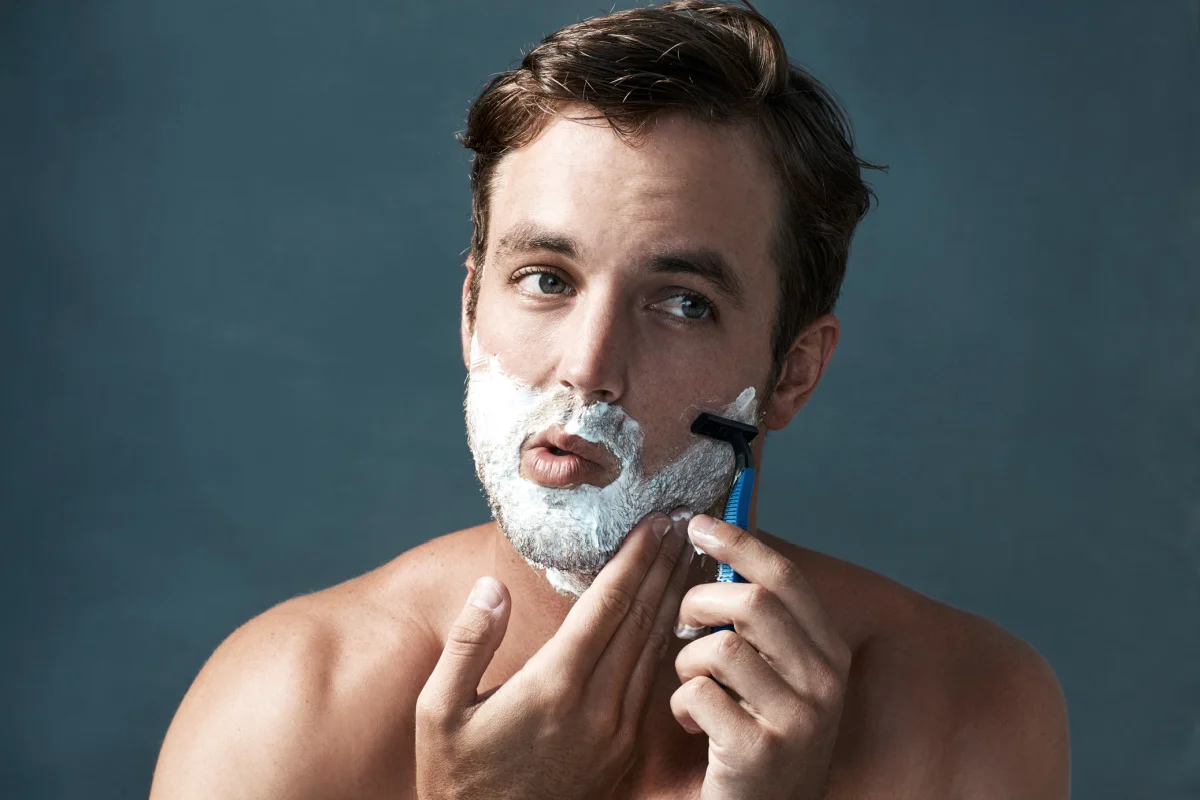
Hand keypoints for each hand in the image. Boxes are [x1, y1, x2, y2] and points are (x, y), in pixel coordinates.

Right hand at [415, 509, 693, 798]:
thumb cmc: (456, 776)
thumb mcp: (438, 710)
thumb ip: (468, 642)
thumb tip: (491, 586)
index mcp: (552, 685)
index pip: (607, 605)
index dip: (635, 558)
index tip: (654, 522)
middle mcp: (596, 704)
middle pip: (642, 619)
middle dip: (663, 566)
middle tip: (683, 524)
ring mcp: (617, 729)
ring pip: (656, 649)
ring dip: (674, 599)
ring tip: (688, 558)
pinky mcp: (625, 749)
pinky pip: (654, 681)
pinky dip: (668, 640)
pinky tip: (674, 618)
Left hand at [671, 515, 851, 799]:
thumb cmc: (762, 735)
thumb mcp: (778, 674)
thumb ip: (761, 621)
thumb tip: (726, 548)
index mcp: (829, 653)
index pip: (785, 577)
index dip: (738, 542)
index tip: (698, 524)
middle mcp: (825, 682)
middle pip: (753, 602)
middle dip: (700, 602)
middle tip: (685, 623)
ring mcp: (798, 720)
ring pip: (721, 647)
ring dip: (688, 662)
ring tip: (692, 686)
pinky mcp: (760, 752)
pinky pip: (700, 695)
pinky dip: (681, 704)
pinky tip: (692, 722)